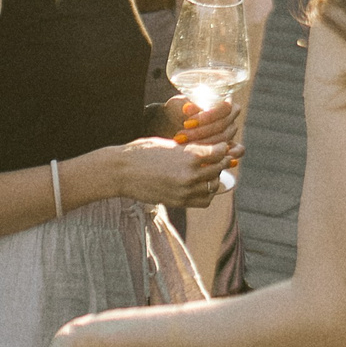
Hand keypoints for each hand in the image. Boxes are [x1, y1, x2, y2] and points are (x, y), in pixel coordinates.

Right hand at [113, 137, 228, 208]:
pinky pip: (204, 200)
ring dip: (214, 178)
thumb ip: (191, 149)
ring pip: (214, 186)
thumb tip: (209, 150)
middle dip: (221, 162)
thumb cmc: (143, 152)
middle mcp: (190, 174)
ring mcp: (185, 190)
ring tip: (208, 172)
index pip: (220, 152)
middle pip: (219, 169)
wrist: (122, 172)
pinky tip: (200, 185)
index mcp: (190, 155)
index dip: (223, 148)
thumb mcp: (170, 144)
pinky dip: (207, 193)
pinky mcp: (179, 202)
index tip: (221, 147)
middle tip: (218, 158)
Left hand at [166, 93, 244, 179]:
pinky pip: (238, 150)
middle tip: (181, 137)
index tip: (187, 123)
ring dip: (204, 144)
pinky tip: (212, 160)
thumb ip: (185, 106)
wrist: (174, 123)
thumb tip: (187, 108)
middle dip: (201, 133)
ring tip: (185, 146)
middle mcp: (231, 114)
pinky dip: (229, 155)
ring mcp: (232, 129)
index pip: (224, 108)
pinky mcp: (231, 144)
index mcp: (224, 99)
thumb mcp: (179, 105)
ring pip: (224, 139)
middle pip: (222, 126)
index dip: (207, 117)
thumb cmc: (178, 110)